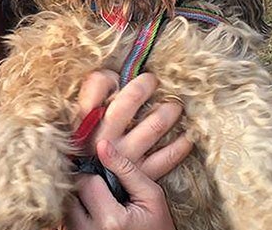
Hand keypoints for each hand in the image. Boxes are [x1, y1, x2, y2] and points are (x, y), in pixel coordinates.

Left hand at [66, 140, 174, 229]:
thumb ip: (126, 170)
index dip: (95, 170)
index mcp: (111, 220)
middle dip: (84, 183)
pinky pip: (68, 218)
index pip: (87, 180)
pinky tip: (93, 207)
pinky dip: (78, 210)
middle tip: (101, 184)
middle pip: (71, 194)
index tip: (105, 172)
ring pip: (66, 206)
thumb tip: (102, 144)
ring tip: (99, 196)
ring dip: (79, 196)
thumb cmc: (158, 226)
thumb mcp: (151, 196)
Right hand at [76, 70, 192, 179]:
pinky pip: (168, 157)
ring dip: (168, 112)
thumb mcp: (84, 120)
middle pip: (127, 102)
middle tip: (155, 81)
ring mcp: (124, 157)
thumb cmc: (90, 148)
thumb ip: (95, 91)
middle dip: (143, 87)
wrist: (91, 194)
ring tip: (174, 106)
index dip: (114, 78)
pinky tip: (187, 136)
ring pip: (153, 126)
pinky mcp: (141, 176)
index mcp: (87, 122)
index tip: (138, 76)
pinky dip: (182, 145)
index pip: (97, 88)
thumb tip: (114, 77)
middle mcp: (104, 138)